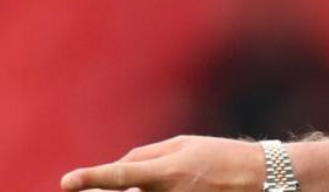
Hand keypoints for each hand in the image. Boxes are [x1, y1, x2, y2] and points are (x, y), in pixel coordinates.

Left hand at [61, 135, 264, 191]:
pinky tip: (170, 183)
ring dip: (135, 191)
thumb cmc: (220, 156)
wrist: (258, 179)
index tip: (67, 182)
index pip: (120, 176)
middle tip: (86, 185)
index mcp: (167, 171)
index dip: (91, 178)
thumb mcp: (184, 144)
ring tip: (167, 177)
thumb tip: (116, 171)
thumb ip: (145, 155)